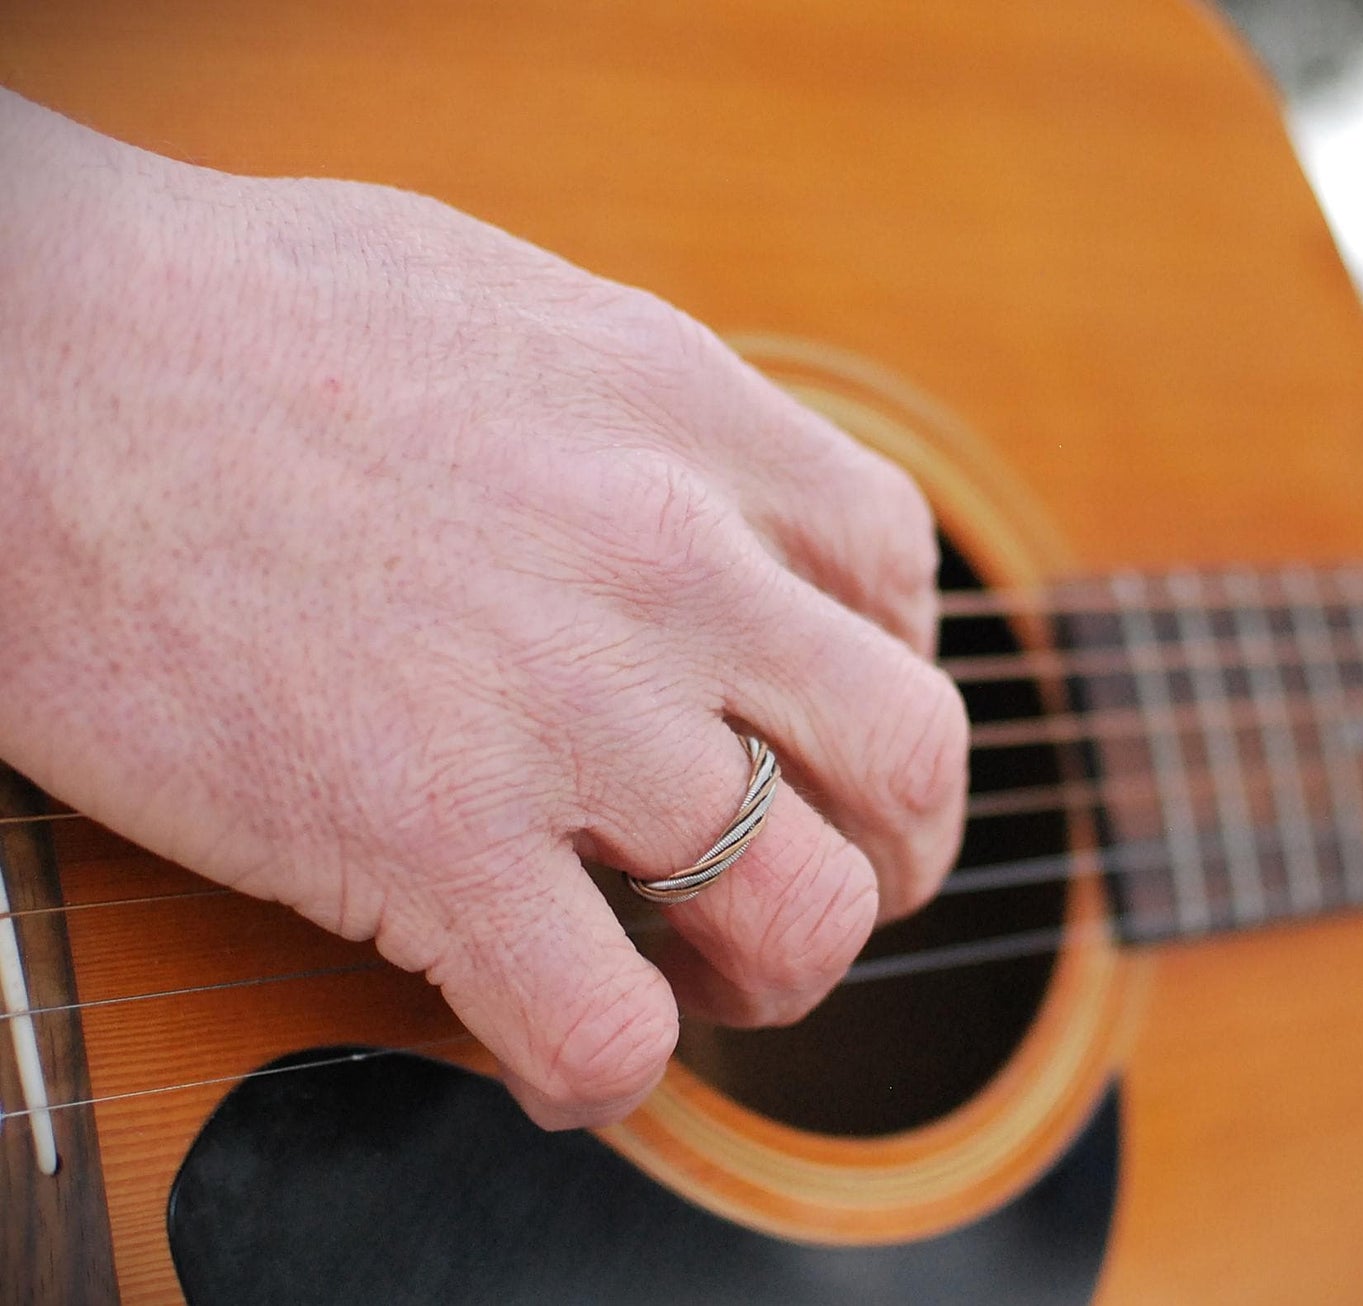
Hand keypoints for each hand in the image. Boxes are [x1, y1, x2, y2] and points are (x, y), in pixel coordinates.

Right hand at [0, 92, 967, 1128]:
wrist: (18, 359)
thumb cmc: (229, 319)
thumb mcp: (515, 308)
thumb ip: (651, 419)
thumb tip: (719, 516)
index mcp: (689, 411)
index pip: (894, 569)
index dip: (880, 666)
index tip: (821, 724)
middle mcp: (670, 559)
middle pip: (908, 754)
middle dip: (888, 846)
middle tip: (816, 877)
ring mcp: (566, 707)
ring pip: (804, 914)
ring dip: (773, 974)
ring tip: (694, 973)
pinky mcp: (426, 839)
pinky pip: (607, 1029)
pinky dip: (606, 1071)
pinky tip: (558, 1042)